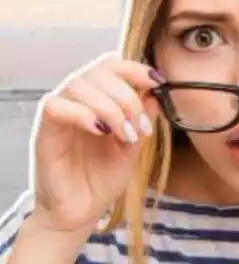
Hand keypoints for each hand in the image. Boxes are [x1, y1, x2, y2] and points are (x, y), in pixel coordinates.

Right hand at [30, 52, 162, 234]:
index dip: (135, 68)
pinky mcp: (45, 130)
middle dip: (127, 96)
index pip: (113, 64)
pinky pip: (56, 106)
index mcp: (101, 96)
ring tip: (124, 135)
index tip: (157, 82)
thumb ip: (144, 116)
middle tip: (139, 126)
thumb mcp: (134, 143)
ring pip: (80, 85)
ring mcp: (61, 113)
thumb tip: (156, 91)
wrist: (82, 210)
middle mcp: (79, 99)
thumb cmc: (104, 175)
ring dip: (110, 107)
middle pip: (99, 71)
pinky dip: (82, 113)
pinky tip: (99, 131)